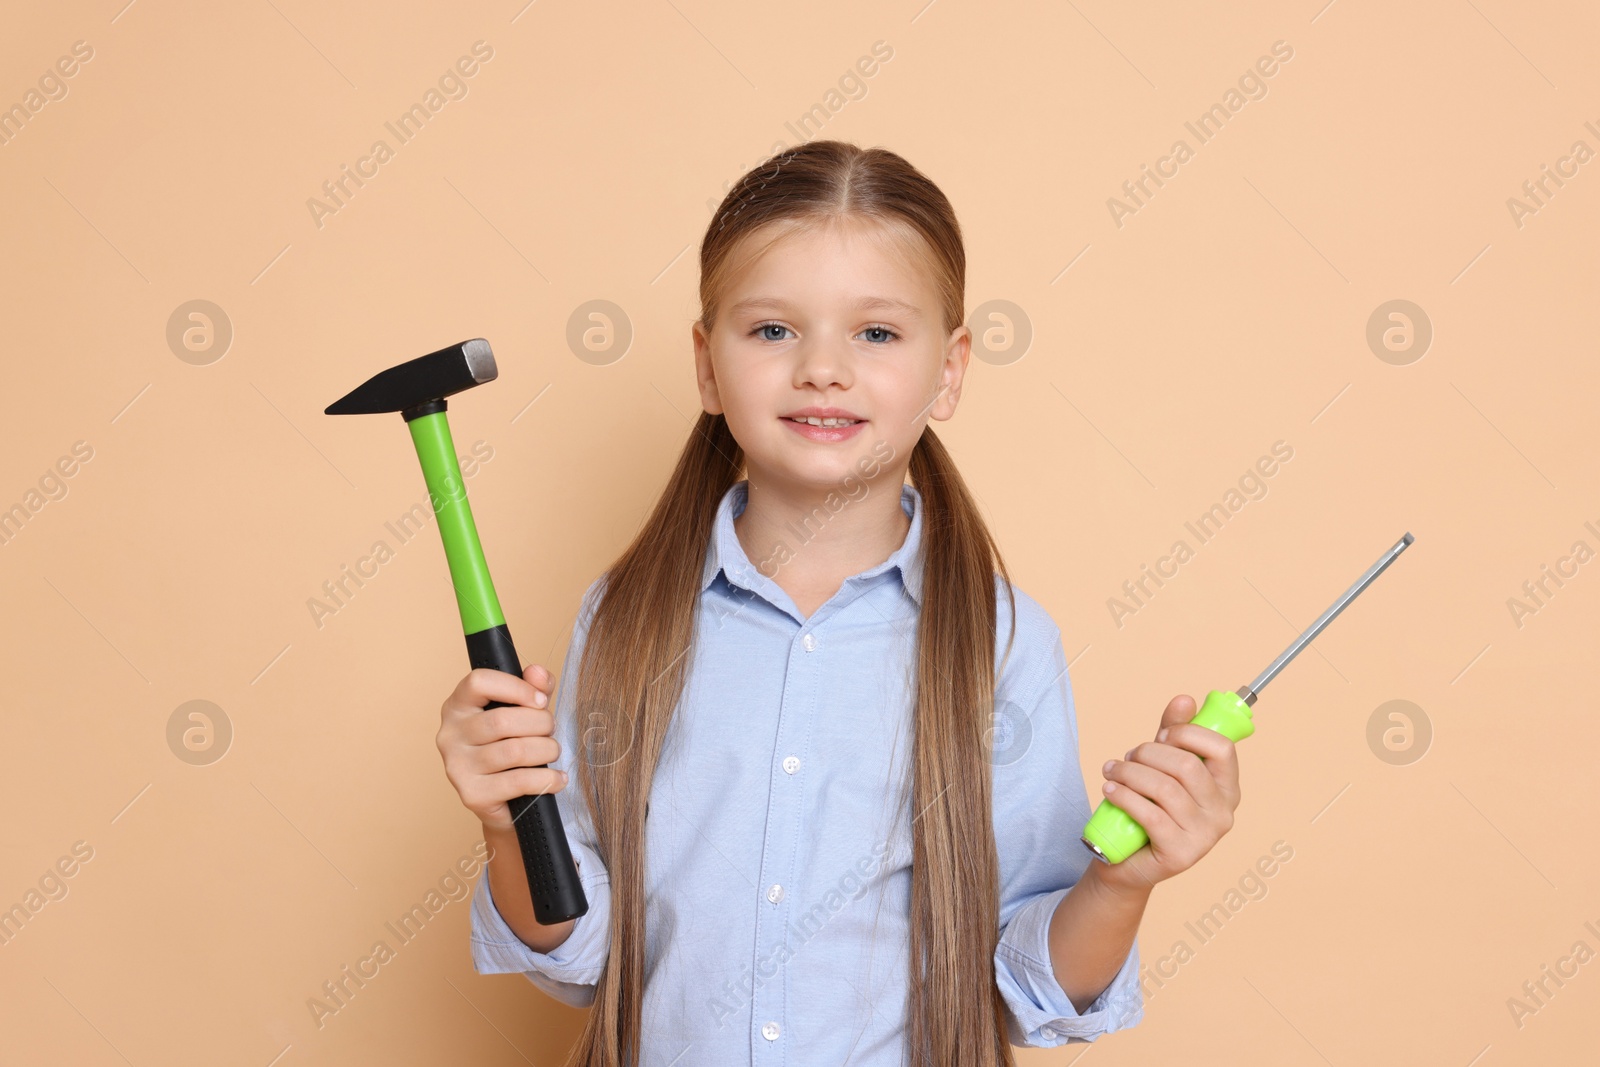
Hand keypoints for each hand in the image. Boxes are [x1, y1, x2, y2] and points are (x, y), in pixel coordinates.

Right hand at [436, 665, 566, 833]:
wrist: (506, 800)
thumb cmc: (512, 744)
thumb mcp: (524, 710)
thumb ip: (534, 688)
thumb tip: (538, 673)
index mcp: (457, 706)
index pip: (479, 682)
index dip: (516, 687)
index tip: (540, 700)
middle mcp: (450, 735)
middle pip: (502, 720)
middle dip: (540, 723)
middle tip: (551, 731)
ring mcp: (457, 767)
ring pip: (514, 751)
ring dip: (546, 750)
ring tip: (552, 752)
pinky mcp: (472, 795)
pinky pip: (518, 781)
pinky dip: (547, 779)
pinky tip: (557, 778)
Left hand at [1094, 694, 1240, 894]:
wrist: (1128, 861)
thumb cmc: (1150, 808)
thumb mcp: (1162, 767)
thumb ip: (1174, 734)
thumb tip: (1185, 699)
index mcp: (1227, 788)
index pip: (1222, 748)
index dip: (1187, 733)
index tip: (1161, 734)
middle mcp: (1223, 813)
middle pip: (1187, 766)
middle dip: (1149, 753)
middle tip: (1128, 757)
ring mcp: (1205, 837)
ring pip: (1165, 789)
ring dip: (1130, 773)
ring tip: (1111, 771)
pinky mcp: (1180, 855)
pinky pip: (1150, 814)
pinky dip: (1124, 796)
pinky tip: (1110, 790)